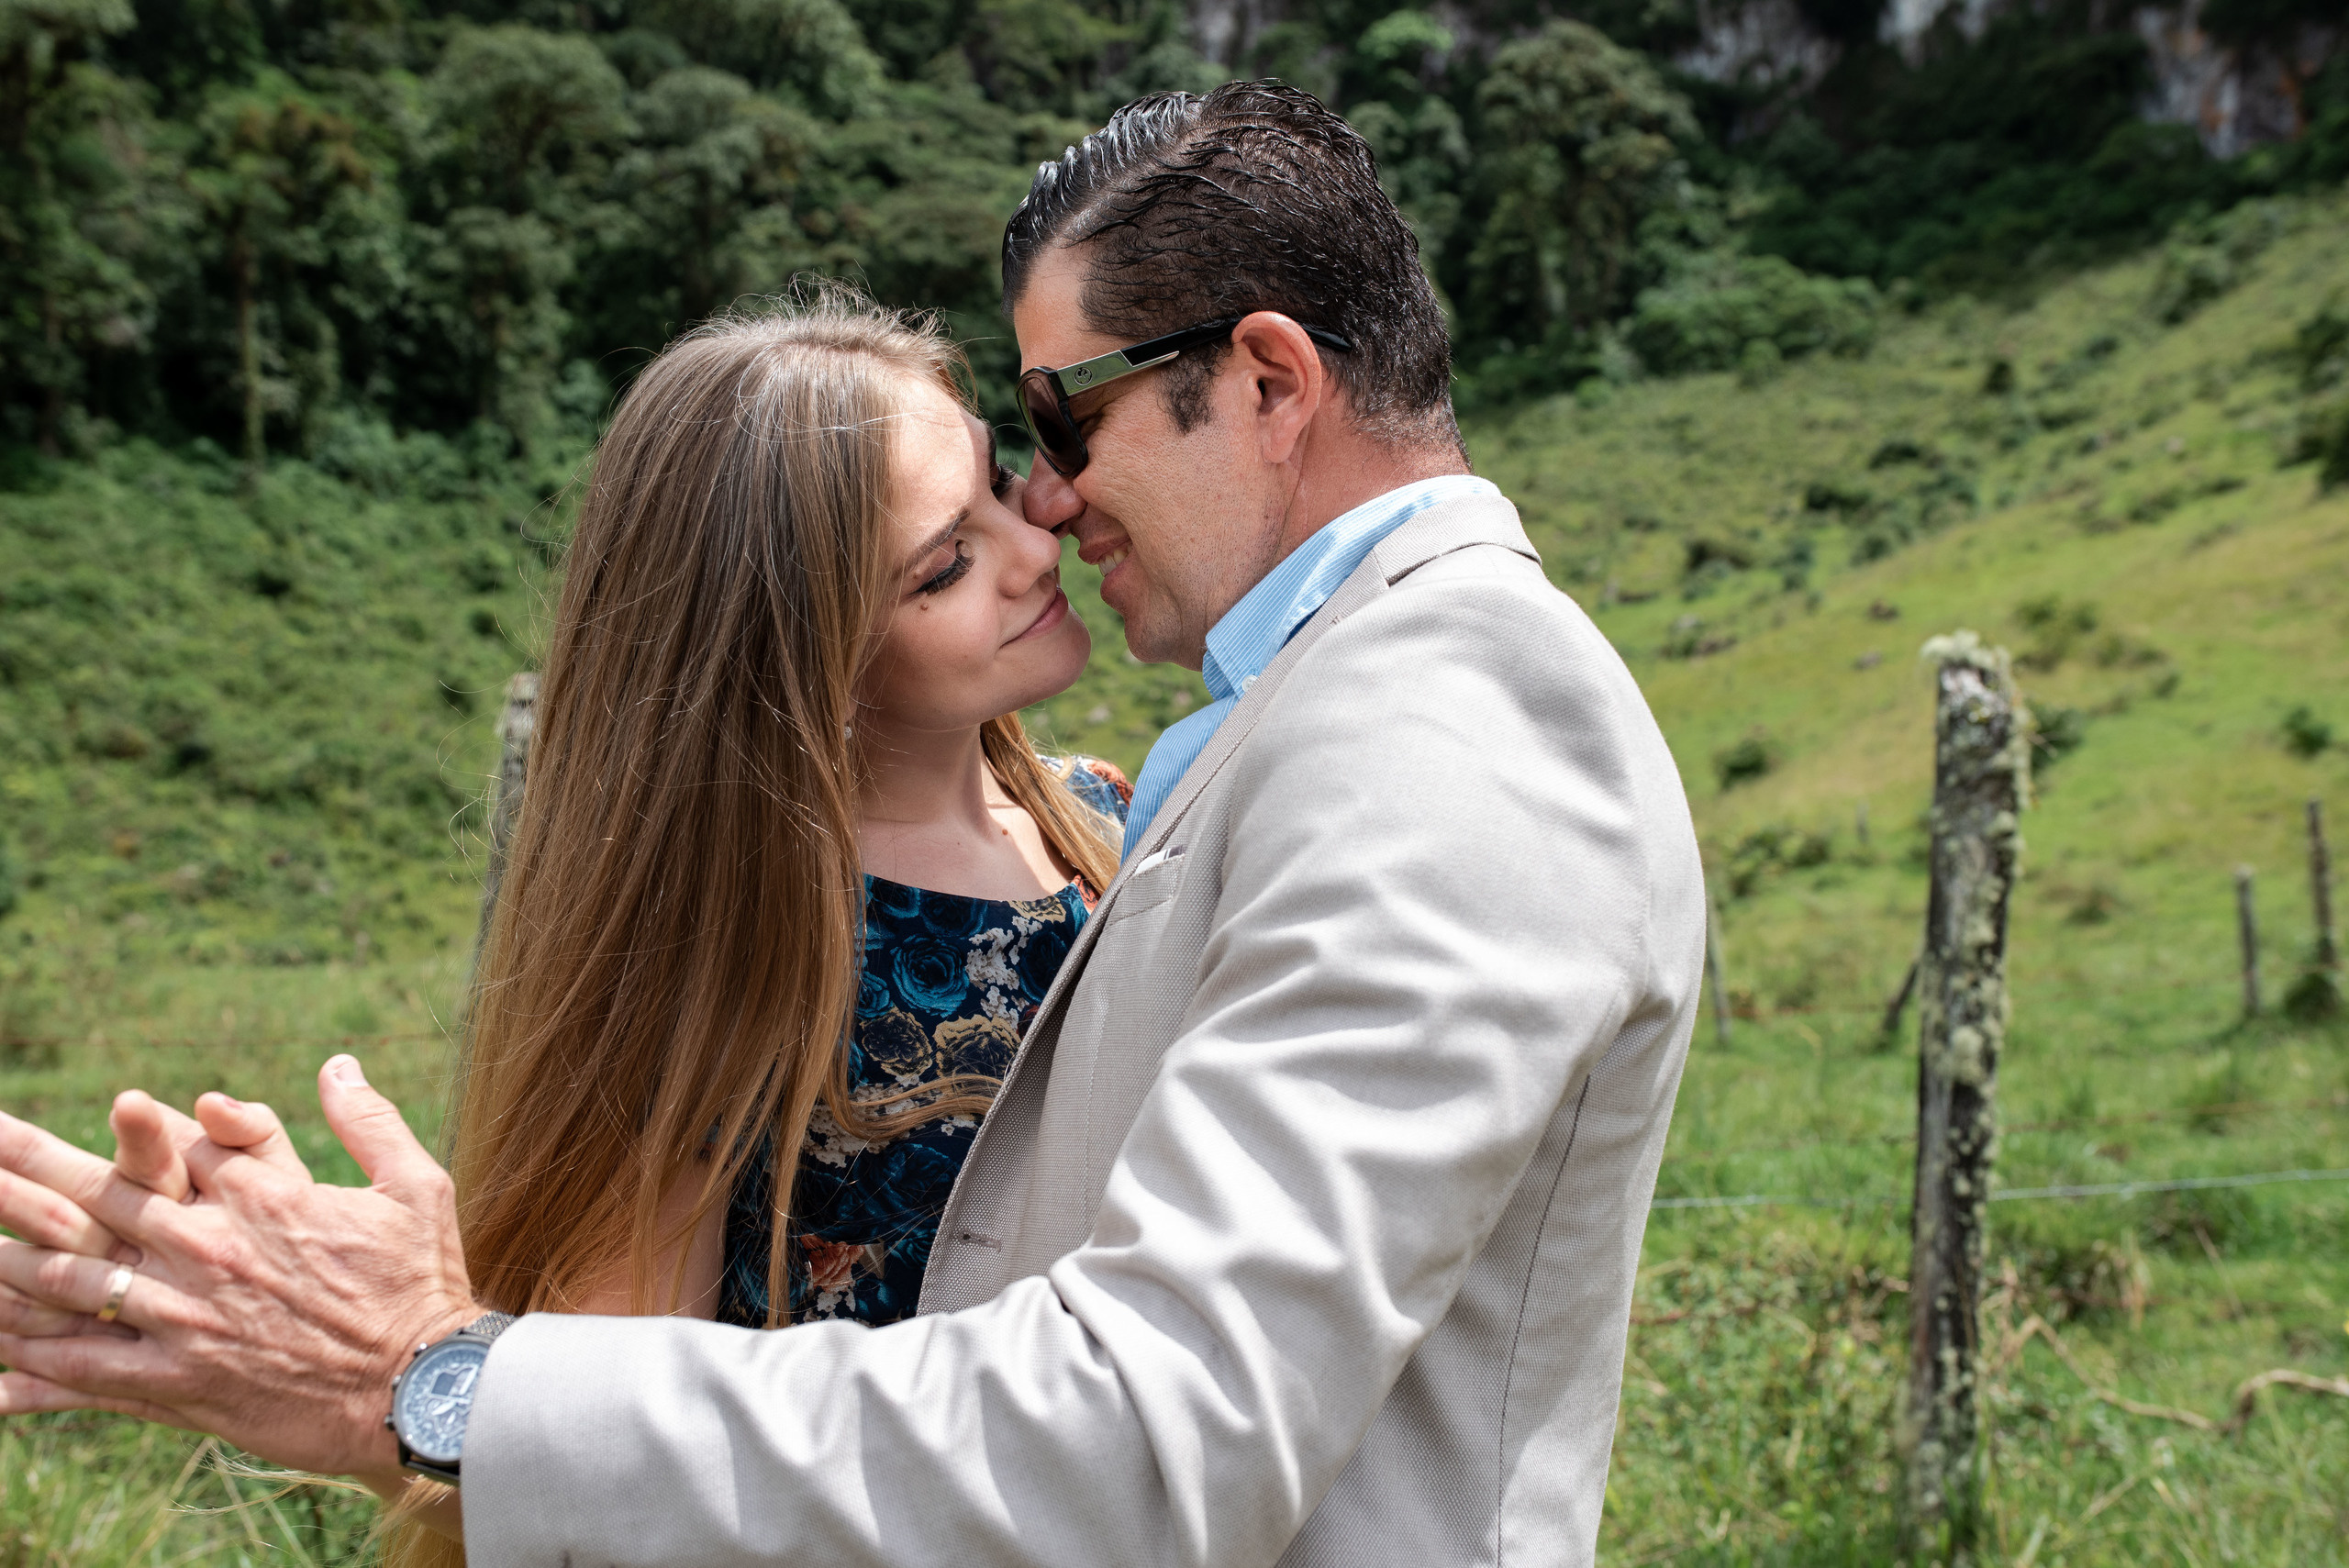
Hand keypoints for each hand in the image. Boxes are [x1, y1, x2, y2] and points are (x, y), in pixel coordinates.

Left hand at [0, 1055, 480, 1483]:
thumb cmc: (423, 1283)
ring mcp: (184, 1314)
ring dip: (6, 1259)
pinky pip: (84, 1369)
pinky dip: (29, 1367)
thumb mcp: (415, 1185)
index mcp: (259, 1193)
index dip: (141, 1133)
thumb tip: (337, 1064)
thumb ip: (367, 1120)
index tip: (111, 1116)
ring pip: (70, 1278)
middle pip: (96, 1194)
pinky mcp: (176, 1381)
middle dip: (22, 1167)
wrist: (421, 1389)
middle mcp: (208, 1245)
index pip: (173, 1145)